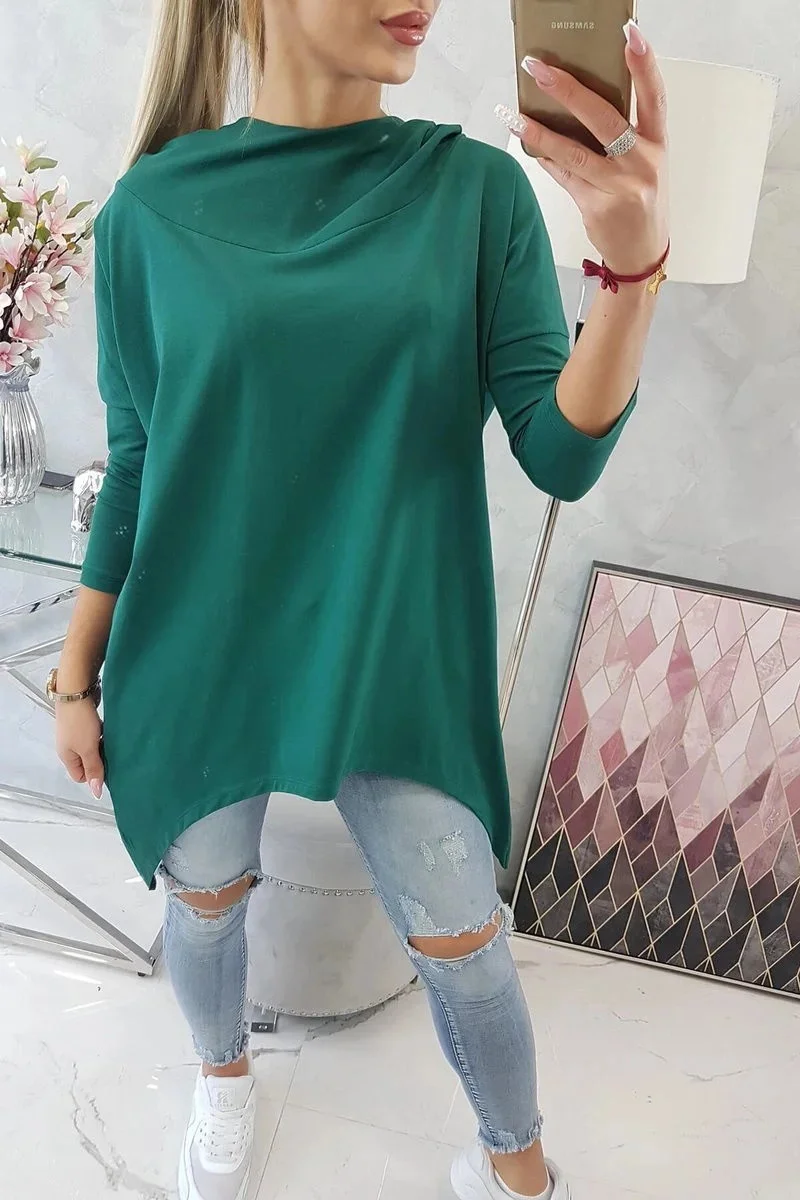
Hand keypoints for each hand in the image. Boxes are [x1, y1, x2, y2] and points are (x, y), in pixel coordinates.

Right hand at [56, 698, 104, 798]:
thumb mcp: (88, 749)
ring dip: (103, 746)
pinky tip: (111, 730)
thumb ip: (94, 769)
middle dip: (101, 760)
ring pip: (93, 747)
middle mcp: (69, 746)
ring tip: (114, 742)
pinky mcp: (83, 722)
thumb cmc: (80, 721)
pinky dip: (103, 734)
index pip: (80, 776)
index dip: (94, 776)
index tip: (108, 768)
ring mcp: (76, 733)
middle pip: (87, 761)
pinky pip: (95, 734)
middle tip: (115, 755)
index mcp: (66, 756)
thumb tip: (96, 793)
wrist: (76, 690)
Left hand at [499, 22, 668, 276]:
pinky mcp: (596, 207)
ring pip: (574, 152)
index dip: (644, 64)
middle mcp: (642, 164)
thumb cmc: (641, 203)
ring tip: (515, 112)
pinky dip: (544, 159)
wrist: (641, 256)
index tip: (629, 33)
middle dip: (569, 90)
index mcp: (658, 145)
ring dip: (540, 131)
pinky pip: (563, 176)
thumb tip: (576, 101)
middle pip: (604, 119)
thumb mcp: (644, 165)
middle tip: (539, 68)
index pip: (655, 96)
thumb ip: (621, 136)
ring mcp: (619, 188)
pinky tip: (526, 143)